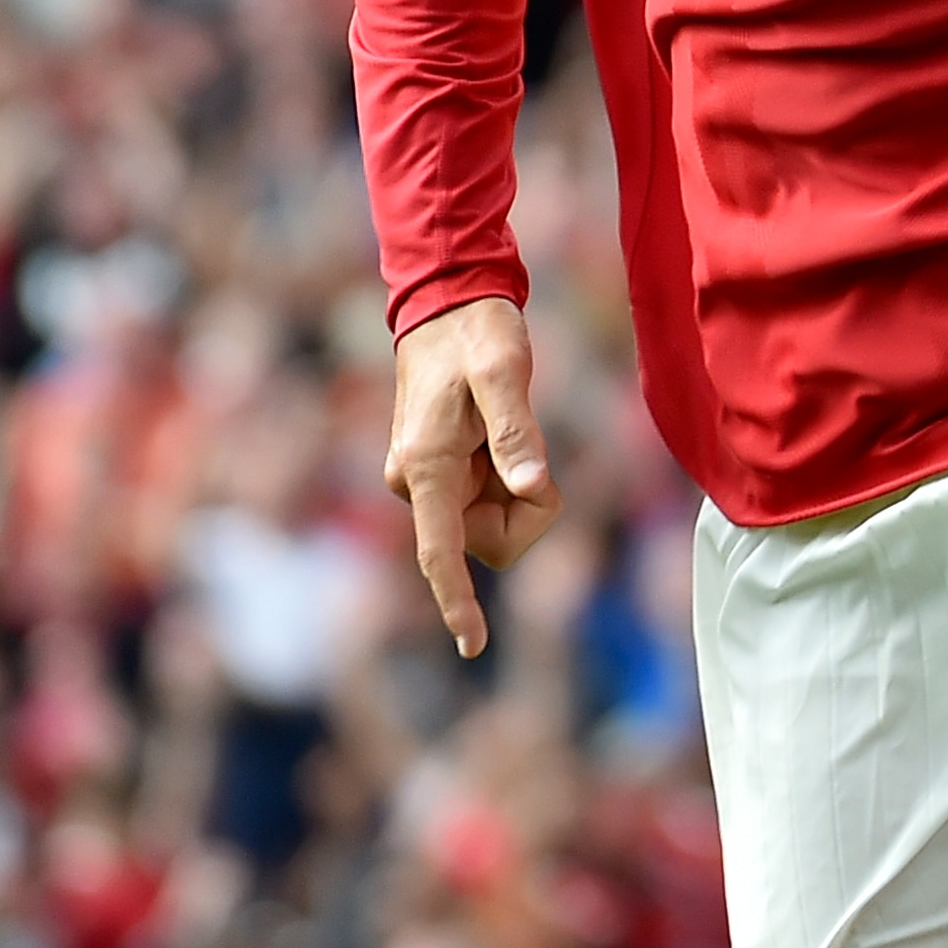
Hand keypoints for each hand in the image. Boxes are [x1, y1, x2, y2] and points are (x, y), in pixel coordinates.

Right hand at [381, 295, 563, 655]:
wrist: (447, 302)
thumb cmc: (476, 332)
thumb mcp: (504, 371)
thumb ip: (517, 432)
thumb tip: (529, 488)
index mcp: (425, 465)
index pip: (440, 551)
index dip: (458, 601)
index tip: (472, 645)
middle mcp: (415, 482)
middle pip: (486, 541)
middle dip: (523, 510)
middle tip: (532, 454)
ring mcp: (426, 482)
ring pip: (489, 526)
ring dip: (516, 494)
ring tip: (510, 432)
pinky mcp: (439, 477)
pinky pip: (486, 505)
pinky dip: (509, 482)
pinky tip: (499, 438)